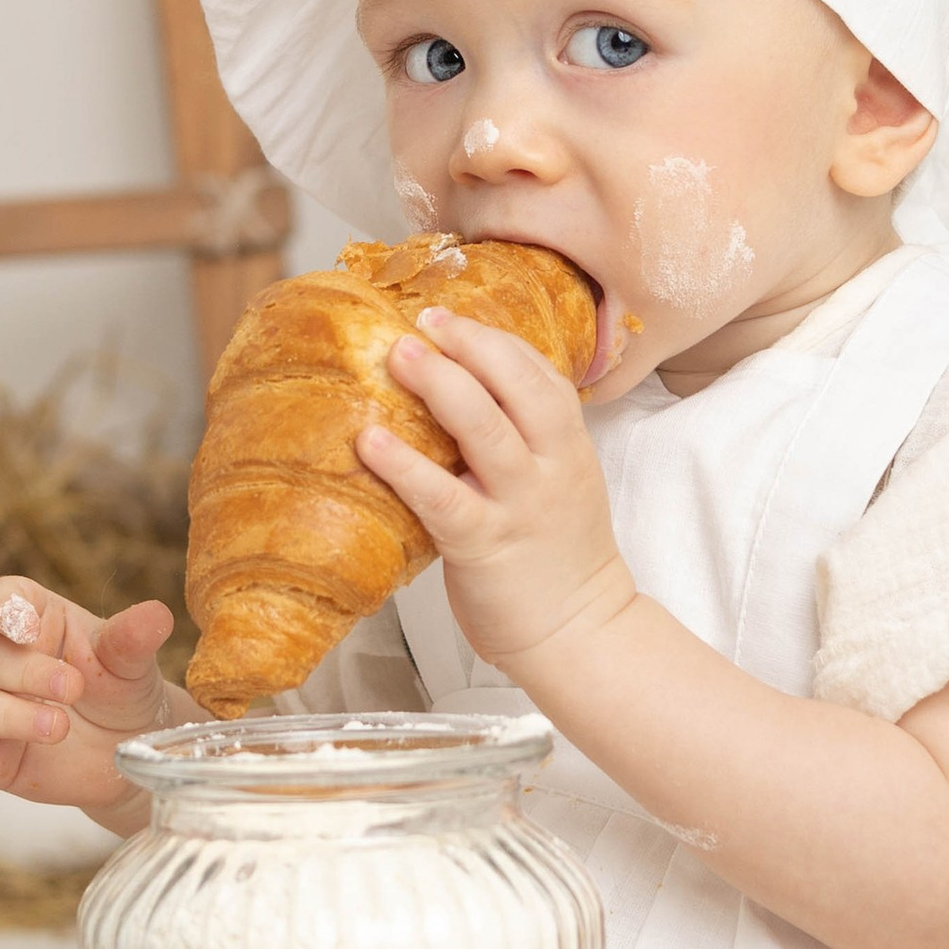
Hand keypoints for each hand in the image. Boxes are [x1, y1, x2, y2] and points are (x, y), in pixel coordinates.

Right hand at [0, 578, 182, 823]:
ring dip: (6, 715)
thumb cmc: (125, 691)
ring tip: (59, 729)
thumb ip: (133, 640)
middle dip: (24, 671)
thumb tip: (157, 615)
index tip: (27, 626)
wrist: (132, 751)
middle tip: (73, 688)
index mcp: (35, 622)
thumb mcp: (133, 664)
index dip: (2, 608)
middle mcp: (4, 662)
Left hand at [356, 307, 634, 681]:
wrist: (579, 632)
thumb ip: (525, 438)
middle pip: (518, 386)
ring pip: (486, 429)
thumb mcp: (559, 481)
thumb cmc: (555, 555)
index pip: (540, 373)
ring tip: (399, 355)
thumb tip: (457, 391)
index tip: (451, 317)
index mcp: (569, 446)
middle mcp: (550, 466)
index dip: (494, 340)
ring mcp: (520, 504)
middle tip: (423, 321)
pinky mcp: (484, 544)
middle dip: (471, 345)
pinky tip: (370, 442)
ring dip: (441, 385)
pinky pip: (442, 497)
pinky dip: (405, 466)